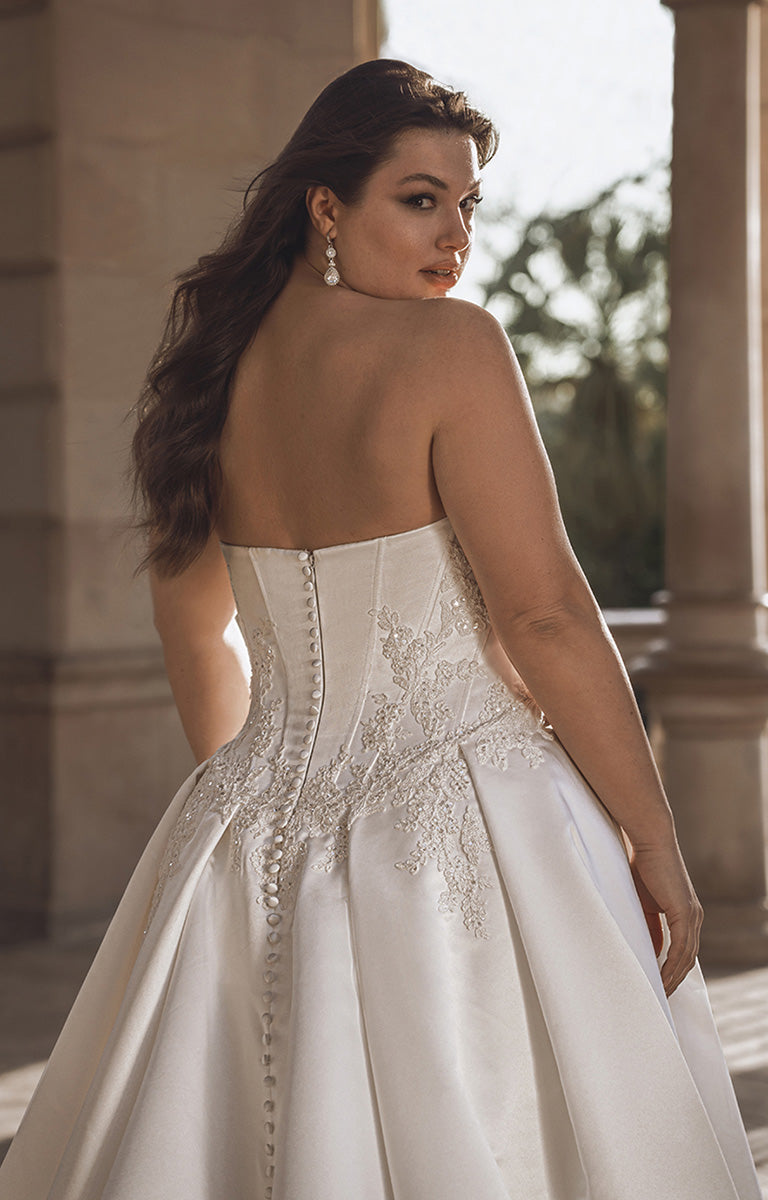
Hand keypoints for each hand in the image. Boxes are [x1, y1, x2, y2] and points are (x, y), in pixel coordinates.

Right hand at [626, 839, 703, 996]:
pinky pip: (680, 948)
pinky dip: (671, 965)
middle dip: (674, 980)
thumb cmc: (641, 866)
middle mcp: (694, 916)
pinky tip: (661, 978)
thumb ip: (650, 926)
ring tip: (659, 994)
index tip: (660, 985)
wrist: (649, 841)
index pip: (683, 950)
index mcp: (686, 913)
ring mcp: (692, 915)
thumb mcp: (643, 903)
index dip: (673, 969)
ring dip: (673, 978)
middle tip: (660, 998)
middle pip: (688, 959)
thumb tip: (652, 950)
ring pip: (686, 957)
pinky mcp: (685, 912)